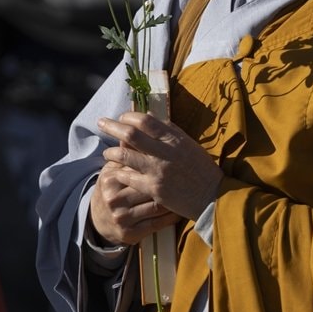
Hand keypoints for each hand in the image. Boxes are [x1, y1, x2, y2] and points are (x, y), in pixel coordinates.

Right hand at [89, 160, 180, 245]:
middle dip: (169, 183)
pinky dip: (171, 217)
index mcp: (111, 178)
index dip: (159, 164)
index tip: (176, 160)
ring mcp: (121, 217)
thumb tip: (140, 128)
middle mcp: (114, 198)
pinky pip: (157, 224)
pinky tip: (179, 211)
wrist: (99, 219)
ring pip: (156, 206)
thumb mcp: (113, 170)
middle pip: (149, 187)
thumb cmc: (113, 188)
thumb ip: (126, 151)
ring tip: (188, 194)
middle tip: (188, 177)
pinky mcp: (130, 233)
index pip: (139, 167)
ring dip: (173, 201)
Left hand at [98, 111, 222, 221]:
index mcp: (174, 138)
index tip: (122, 117)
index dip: (128, 116)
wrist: (212, 196)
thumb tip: (147, 116)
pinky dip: (119, 172)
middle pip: (130, 134)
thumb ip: (168, 131)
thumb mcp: (187, 143)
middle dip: (112, 126)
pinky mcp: (154, 189)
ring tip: (106, 152)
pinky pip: (128, 177)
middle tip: (100, 122)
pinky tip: (115, 171)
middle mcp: (165, 152)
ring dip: (111, 152)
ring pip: (125, 155)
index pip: (145, 120)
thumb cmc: (200, 168)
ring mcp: (158, 171)